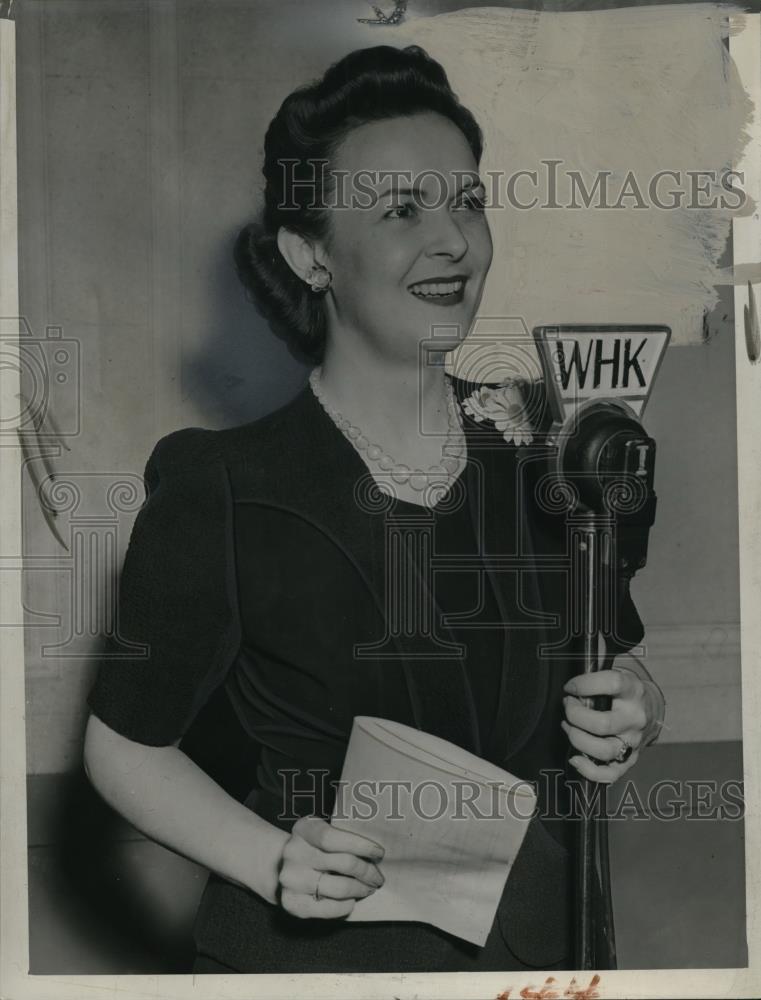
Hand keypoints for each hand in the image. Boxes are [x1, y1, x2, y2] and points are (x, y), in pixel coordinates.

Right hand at [277, 815, 384, 918]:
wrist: (281, 867)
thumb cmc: (313, 849)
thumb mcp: (322, 833)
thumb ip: (342, 837)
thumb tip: (377, 853)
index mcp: (304, 829)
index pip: (333, 837)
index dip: (360, 845)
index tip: (379, 853)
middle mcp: (294, 852)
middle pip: (343, 863)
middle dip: (367, 872)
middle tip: (378, 877)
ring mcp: (291, 879)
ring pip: (339, 888)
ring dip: (360, 889)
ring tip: (368, 888)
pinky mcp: (292, 902)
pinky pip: (328, 909)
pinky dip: (345, 906)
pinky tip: (350, 900)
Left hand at [561, 667, 654, 783]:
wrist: (649, 710)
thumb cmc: (624, 692)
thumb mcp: (617, 675)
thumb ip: (596, 678)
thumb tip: (571, 686)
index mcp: (632, 691)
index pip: (613, 684)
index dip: (585, 684)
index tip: (570, 687)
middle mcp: (635, 718)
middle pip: (603, 724)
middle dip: (575, 715)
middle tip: (567, 706)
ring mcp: (633, 741)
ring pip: (604, 750)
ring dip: (577, 739)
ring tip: (568, 726)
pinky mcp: (629, 759)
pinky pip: (609, 774)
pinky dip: (588, 770)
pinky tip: (575, 758)